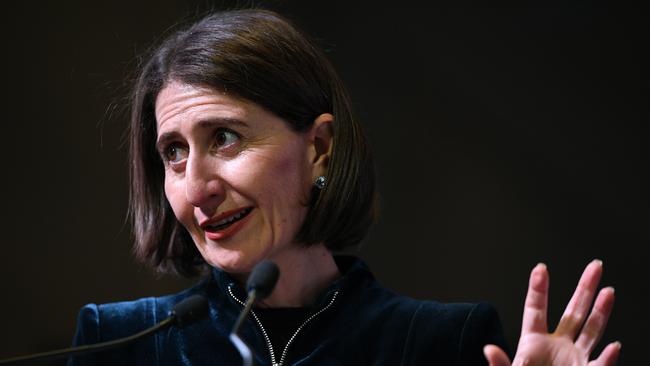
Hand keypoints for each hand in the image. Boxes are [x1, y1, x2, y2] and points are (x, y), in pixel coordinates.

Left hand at [484, 260, 619, 365]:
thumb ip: (501, 364)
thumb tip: (489, 350)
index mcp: (533, 342)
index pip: (535, 310)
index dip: (538, 289)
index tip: (540, 268)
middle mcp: (557, 346)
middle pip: (573, 311)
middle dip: (585, 287)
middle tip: (595, 265)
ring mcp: (573, 359)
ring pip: (591, 331)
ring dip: (602, 312)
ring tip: (609, 291)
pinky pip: (600, 365)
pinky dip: (608, 358)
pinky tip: (615, 346)